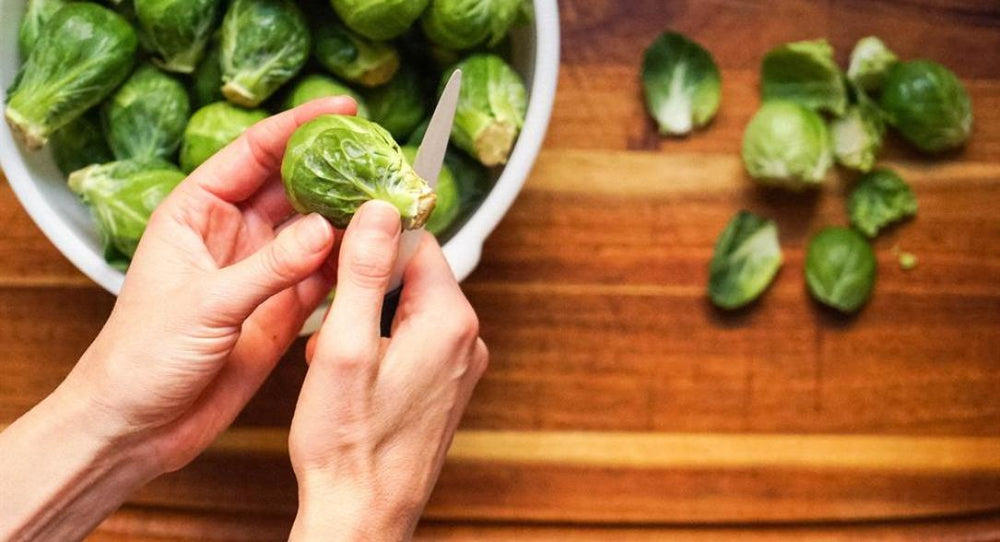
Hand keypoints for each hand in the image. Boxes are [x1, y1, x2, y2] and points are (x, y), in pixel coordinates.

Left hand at [62, 97, 356, 472]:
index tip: (344, 111)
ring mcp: (259, 272)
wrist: (136, 427)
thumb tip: (325, 229)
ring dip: (349, 218)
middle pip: (292, 187)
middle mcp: (232, 234)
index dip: (298, 128)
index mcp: (196, 212)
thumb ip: (268, 267)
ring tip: (391, 203)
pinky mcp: (279, 310)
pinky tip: (376, 252)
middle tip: (382, 160)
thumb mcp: (204, 304)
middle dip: (335, 171)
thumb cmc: (140, 358)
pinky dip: (349, 265)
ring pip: (313, 231)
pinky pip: (322, 277)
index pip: (253, 153)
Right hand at [287, 201, 487, 540]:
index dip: (374, 237)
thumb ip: (363, 272)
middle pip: (414, 275)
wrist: (363, 514)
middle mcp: (466, 340)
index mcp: (449, 321)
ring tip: (334, 354)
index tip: (338, 246)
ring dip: (367, 318)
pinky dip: (379, 345)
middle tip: (327, 316)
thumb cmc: (349, 443)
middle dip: (365, 286)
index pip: (419, 241)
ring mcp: (460, 367)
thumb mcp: (343, 345)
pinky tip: (350, 374)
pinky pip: (413, 342)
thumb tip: (379, 210)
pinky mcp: (445, 388)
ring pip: (408, 309)